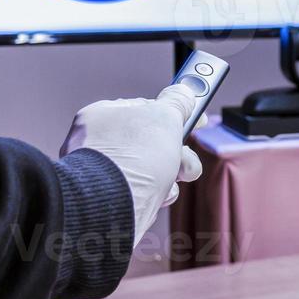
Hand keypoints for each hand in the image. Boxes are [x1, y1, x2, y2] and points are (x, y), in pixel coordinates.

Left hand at [60, 85, 203, 244]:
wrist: (110, 207)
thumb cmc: (131, 159)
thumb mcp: (165, 118)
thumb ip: (177, 103)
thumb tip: (186, 90)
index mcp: (105, 115)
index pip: (147, 108)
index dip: (175, 113)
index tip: (198, 118)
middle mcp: (100, 142)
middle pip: (152, 141)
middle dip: (176, 151)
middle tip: (184, 159)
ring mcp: (103, 171)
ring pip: (150, 168)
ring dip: (170, 174)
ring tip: (170, 182)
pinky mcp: (109, 197)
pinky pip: (142, 190)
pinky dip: (156, 194)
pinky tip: (156, 197)